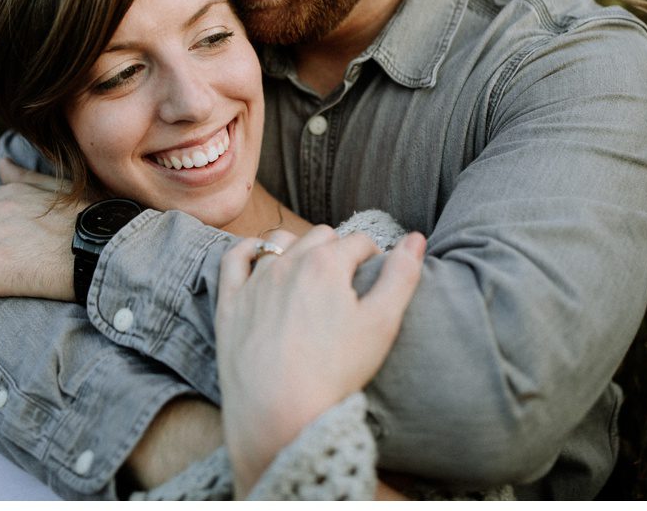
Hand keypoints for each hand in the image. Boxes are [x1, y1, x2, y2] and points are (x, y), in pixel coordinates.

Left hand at [215, 225, 424, 494]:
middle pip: (321, 236)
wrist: (278, 411)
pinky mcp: (230, 301)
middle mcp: (287, 263)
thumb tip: (416, 239)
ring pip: (279, 242)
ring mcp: (255, 281)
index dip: (373, 256)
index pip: (359, 242)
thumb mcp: (382, 323)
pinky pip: (235, 258)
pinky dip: (248, 250)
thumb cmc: (335, 370)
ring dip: (298, 247)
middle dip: (337, 249)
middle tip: (346, 278)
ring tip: (308, 270)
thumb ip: (402, 276)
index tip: (375, 274)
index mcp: (327, 264)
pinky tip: (258, 257)